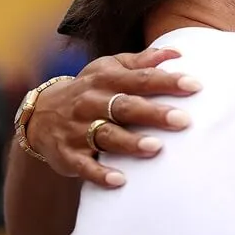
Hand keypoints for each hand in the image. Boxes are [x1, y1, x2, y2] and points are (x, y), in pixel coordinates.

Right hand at [26, 48, 201, 186]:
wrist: (39, 114)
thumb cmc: (90, 89)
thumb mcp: (109, 69)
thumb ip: (142, 62)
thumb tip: (176, 53)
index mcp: (106, 80)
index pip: (140, 79)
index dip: (167, 81)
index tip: (194, 85)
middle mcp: (92, 103)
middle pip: (126, 107)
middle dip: (154, 113)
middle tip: (183, 120)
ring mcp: (78, 129)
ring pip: (107, 135)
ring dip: (131, 142)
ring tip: (155, 147)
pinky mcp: (69, 154)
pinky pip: (84, 166)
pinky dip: (100, 173)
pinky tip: (120, 180)